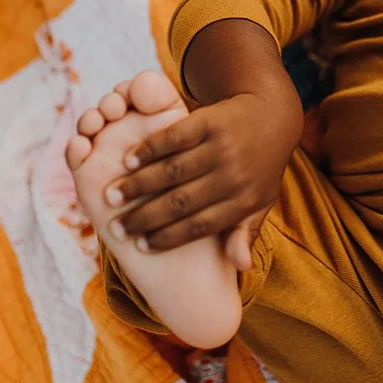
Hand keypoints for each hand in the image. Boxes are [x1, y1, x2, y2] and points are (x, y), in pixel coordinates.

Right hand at [102, 86, 301, 267]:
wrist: (270, 115)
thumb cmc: (259, 167)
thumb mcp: (260, 202)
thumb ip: (245, 232)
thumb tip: (241, 267)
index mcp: (244, 201)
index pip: (200, 226)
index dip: (168, 239)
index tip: (138, 247)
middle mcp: (233, 176)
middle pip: (181, 202)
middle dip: (144, 218)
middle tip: (116, 229)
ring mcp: (222, 147)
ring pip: (172, 172)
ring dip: (138, 186)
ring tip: (111, 198)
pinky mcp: (210, 121)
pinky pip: (174, 138)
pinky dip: (149, 150)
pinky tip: (127, 161)